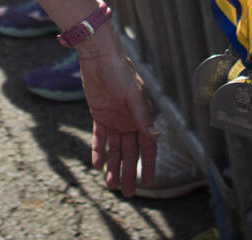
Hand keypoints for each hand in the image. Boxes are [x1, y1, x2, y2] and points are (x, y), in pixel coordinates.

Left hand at [79, 39, 157, 195]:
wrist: (99, 57)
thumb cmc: (120, 72)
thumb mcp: (133, 95)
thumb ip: (142, 116)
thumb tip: (154, 136)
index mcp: (142, 117)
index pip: (147, 147)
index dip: (147, 165)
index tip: (148, 184)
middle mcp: (130, 121)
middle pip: (130, 153)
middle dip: (129, 172)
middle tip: (127, 193)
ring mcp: (114, 119)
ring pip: (115, 149)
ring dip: (113, 166)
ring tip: (110, 185)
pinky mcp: (99, 115)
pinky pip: (100, 138)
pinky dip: (99, 151)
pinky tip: (97, 165)